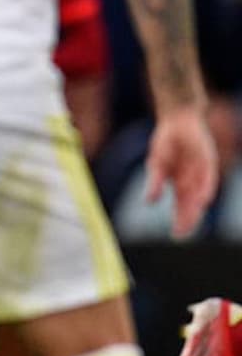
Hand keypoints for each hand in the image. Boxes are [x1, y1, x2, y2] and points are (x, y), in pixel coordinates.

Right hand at [145, 108, 217, 238]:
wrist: (177, 120)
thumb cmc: (165, 143)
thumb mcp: (155, 165)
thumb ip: (154, 183)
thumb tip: (148, 203)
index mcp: (180, 184)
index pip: (182, 206)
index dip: (180, 220)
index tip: (176, 235)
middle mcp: (193, 181)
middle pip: (192, 204)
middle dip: (187, 219)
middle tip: (182, 235)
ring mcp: (201, 172)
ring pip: (200, 194)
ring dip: (195, 209)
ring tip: (190, 223)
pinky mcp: (207, 161)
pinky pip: (208, 178)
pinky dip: (206, 189)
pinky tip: (203, 201)